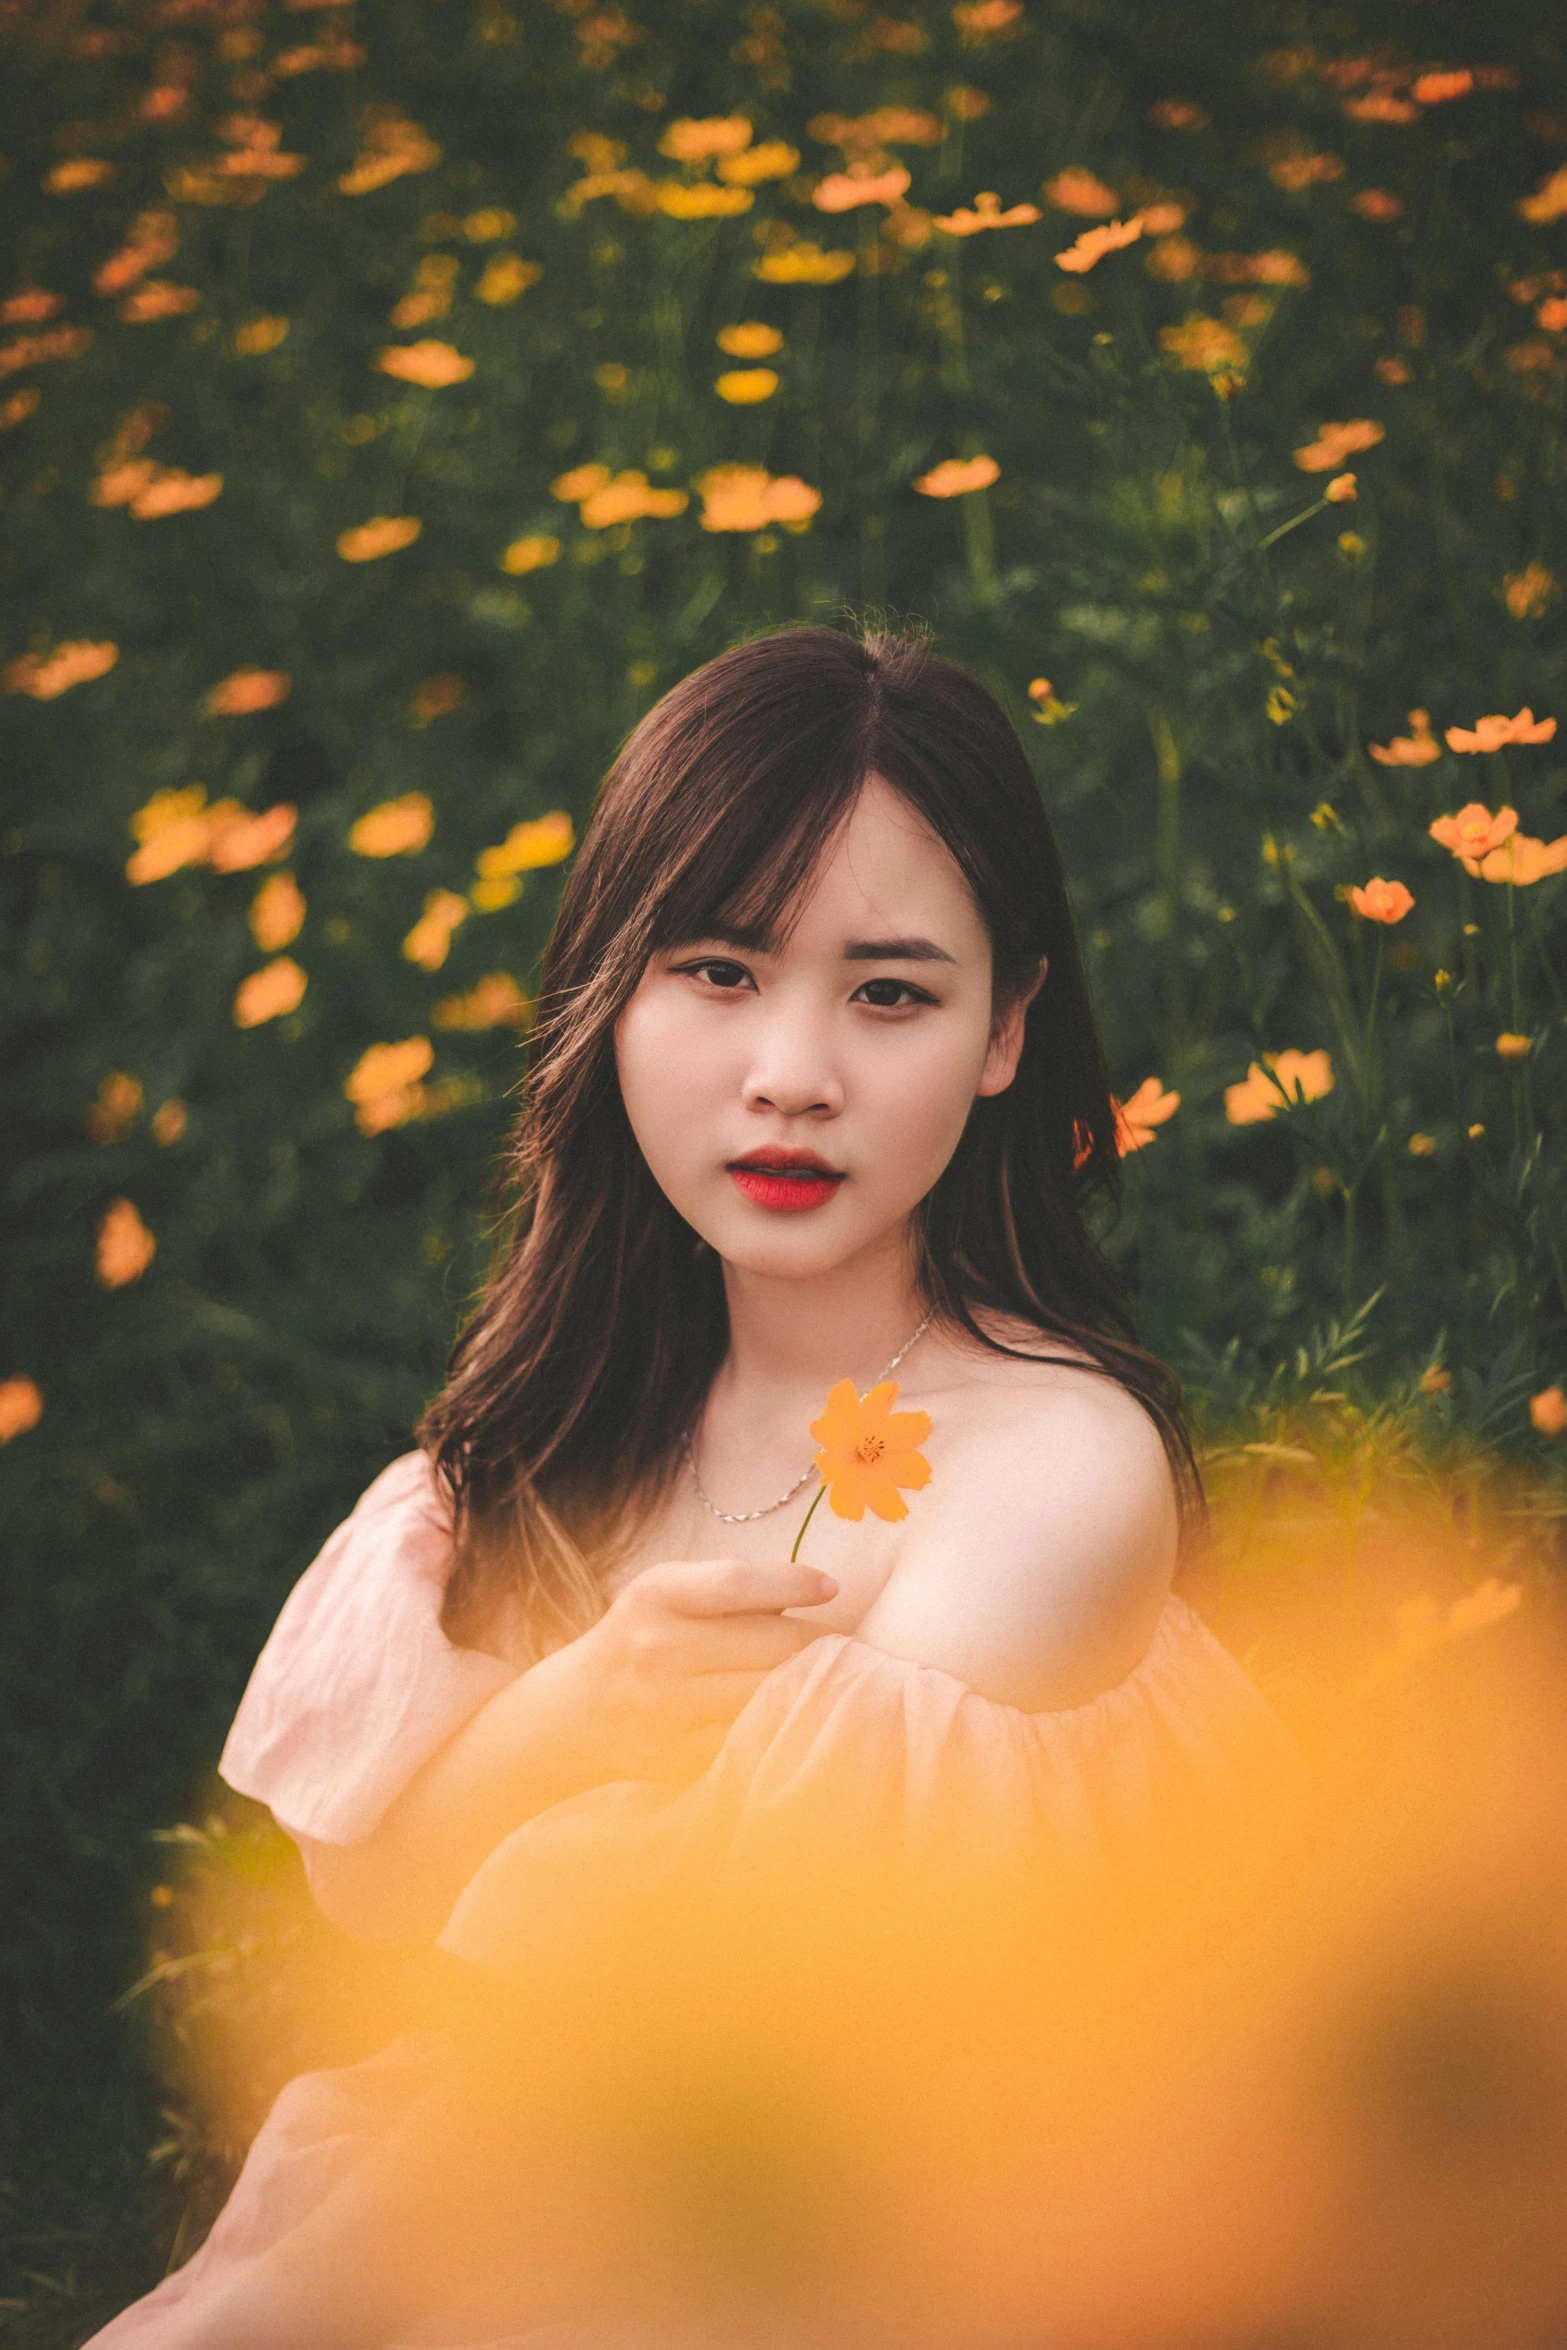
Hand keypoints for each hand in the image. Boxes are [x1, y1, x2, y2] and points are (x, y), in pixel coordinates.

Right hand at [564, 1556, 837, 1783]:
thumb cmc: (643, 1636)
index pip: (738, 1583)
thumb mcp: (667, 1591)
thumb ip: (730, 1586)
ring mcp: (668, 1709)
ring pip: (769, 1694)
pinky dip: (780, 1725)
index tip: (830, 1587)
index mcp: (657, 1596)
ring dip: (809, 1686)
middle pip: (770, 1644)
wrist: (578, 1711)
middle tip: (845, 1642)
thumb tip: (819, 1591)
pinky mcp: (679, 1755)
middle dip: (819, 1642)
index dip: (795, 1582)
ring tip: (828, 1678)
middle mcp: (659, 1650)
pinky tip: (793, 1716)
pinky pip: (752, 1737)